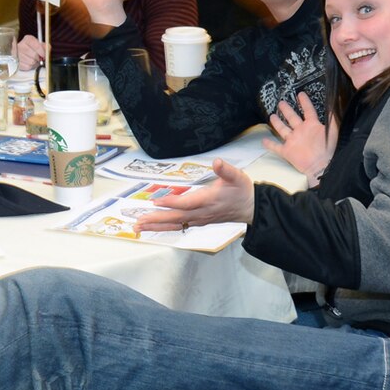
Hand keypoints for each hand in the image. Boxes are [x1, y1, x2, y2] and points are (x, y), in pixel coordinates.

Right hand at [15, 34, 45, 70]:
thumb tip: (47, 51)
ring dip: (35, 63)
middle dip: (39, 58)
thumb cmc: (33, 48)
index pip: (36, 46)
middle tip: (40, 58)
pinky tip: (30, 63)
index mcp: (27, 39)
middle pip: (34, 55)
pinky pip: (27, 67)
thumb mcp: (41, 44)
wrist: (24, 52)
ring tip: (35, 60)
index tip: (44, 55)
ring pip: (31, 62)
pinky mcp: (16, 62)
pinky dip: (30, 66)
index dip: (42, 52)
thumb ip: (46, 46)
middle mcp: (20, 45)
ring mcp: (17, 54)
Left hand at [133, 161, 254, 230]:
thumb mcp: (237, 176)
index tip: (155, 201)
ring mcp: (199, 219)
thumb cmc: (242, 191)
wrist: (250, 208)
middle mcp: (201, 212)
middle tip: (138, 222)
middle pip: (176, 218)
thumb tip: (217, 162)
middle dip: (156, 219)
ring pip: (176, 224)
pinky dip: (165, 227)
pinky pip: (179, 226)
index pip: (186, 203)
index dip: (171, 202)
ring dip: (157, 226)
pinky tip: (154, 227)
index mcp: (208, 200)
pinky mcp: (199, 221)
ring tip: (139, 227)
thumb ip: (226, 170)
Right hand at [264, 91, 335, 182]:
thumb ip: (332, 118)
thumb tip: (336, 103)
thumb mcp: (332, 130)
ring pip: (283, 130)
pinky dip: (269, 144)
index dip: (305, 102)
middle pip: (292, 118)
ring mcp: (293, 141)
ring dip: (277, 123)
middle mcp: (301, 131)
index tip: (301, 94)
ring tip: (272, 116)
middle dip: (287, 110)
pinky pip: (276, 147)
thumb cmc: (329, 148)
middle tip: (281, 102)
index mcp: (312, 125)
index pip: (308, 110)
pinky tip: (263, 140)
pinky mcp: (287, 151)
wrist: (321, 166)